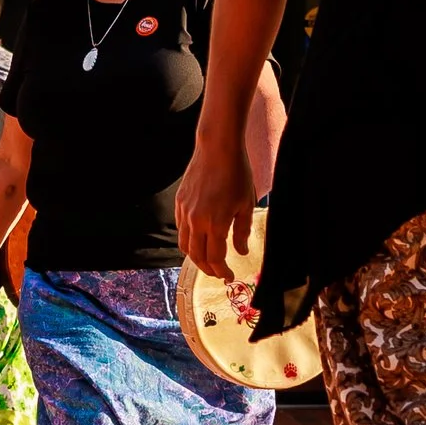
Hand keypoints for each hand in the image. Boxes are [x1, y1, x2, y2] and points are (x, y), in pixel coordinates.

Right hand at [177, 135, 257, 283]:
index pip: (215, 258)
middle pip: (197, 256)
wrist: (217, 148)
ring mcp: (185, 211)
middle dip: (208, 269)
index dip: (222, 271)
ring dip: (196, 257)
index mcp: (215, 223)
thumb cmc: (236, 174)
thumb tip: (241, 252)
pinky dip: (189, 240)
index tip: (229, 276)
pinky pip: (181, 229)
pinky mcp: (179, 203)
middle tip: (219, 273)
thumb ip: (242, 232)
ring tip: (207, 259)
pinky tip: (200, 238)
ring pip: (185, 245)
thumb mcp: (245, 205)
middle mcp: (196, 221)